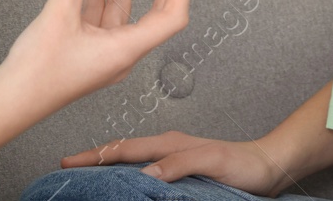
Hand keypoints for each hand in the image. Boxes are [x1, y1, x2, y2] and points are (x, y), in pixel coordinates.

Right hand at [0, 0, 190, 112]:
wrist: (12, 101)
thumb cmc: (37, 72)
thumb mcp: (58, 14)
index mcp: (126, 51)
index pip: (172, 15)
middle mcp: (123, 53)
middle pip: (155, 10)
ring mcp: (106, 51)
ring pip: (123, 7)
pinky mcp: (90, 48)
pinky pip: (103, 12)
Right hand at [60, 131, 289, 196]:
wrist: (268, 169)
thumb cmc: (243, 165)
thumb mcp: (211, 161)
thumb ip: (178, 163)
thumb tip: (144, 173)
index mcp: (168, 143)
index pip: (123, 149)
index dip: (94, 156)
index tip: (67, 162)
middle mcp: (166, 150)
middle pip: (121, 154)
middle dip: (92, 160)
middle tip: (65, 171)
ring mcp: (172, 162)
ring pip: (131, 164)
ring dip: (107, 169)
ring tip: (85, 180)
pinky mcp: (180, 176)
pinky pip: (144, 176)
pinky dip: (127, 180)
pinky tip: (122, 190)